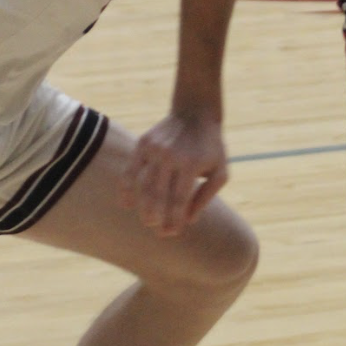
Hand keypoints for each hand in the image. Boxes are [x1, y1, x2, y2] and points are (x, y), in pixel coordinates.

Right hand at [118, 112, 229, 234]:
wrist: (196, 112)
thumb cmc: (210, 147)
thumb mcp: (219, 170)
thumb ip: (206, 196)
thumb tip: (188, 220)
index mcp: (190, 164)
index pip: (178, 200)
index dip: (174, 219)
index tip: (172, 233)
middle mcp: (170, 156)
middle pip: (157, 195)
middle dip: (156, 217)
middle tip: (158, 230)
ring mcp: (154, 149)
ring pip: (142, 184)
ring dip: (142, 207)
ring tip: (147, 221)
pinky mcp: (143, 143)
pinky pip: (131, 169)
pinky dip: (126, 188)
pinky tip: (126, 203)